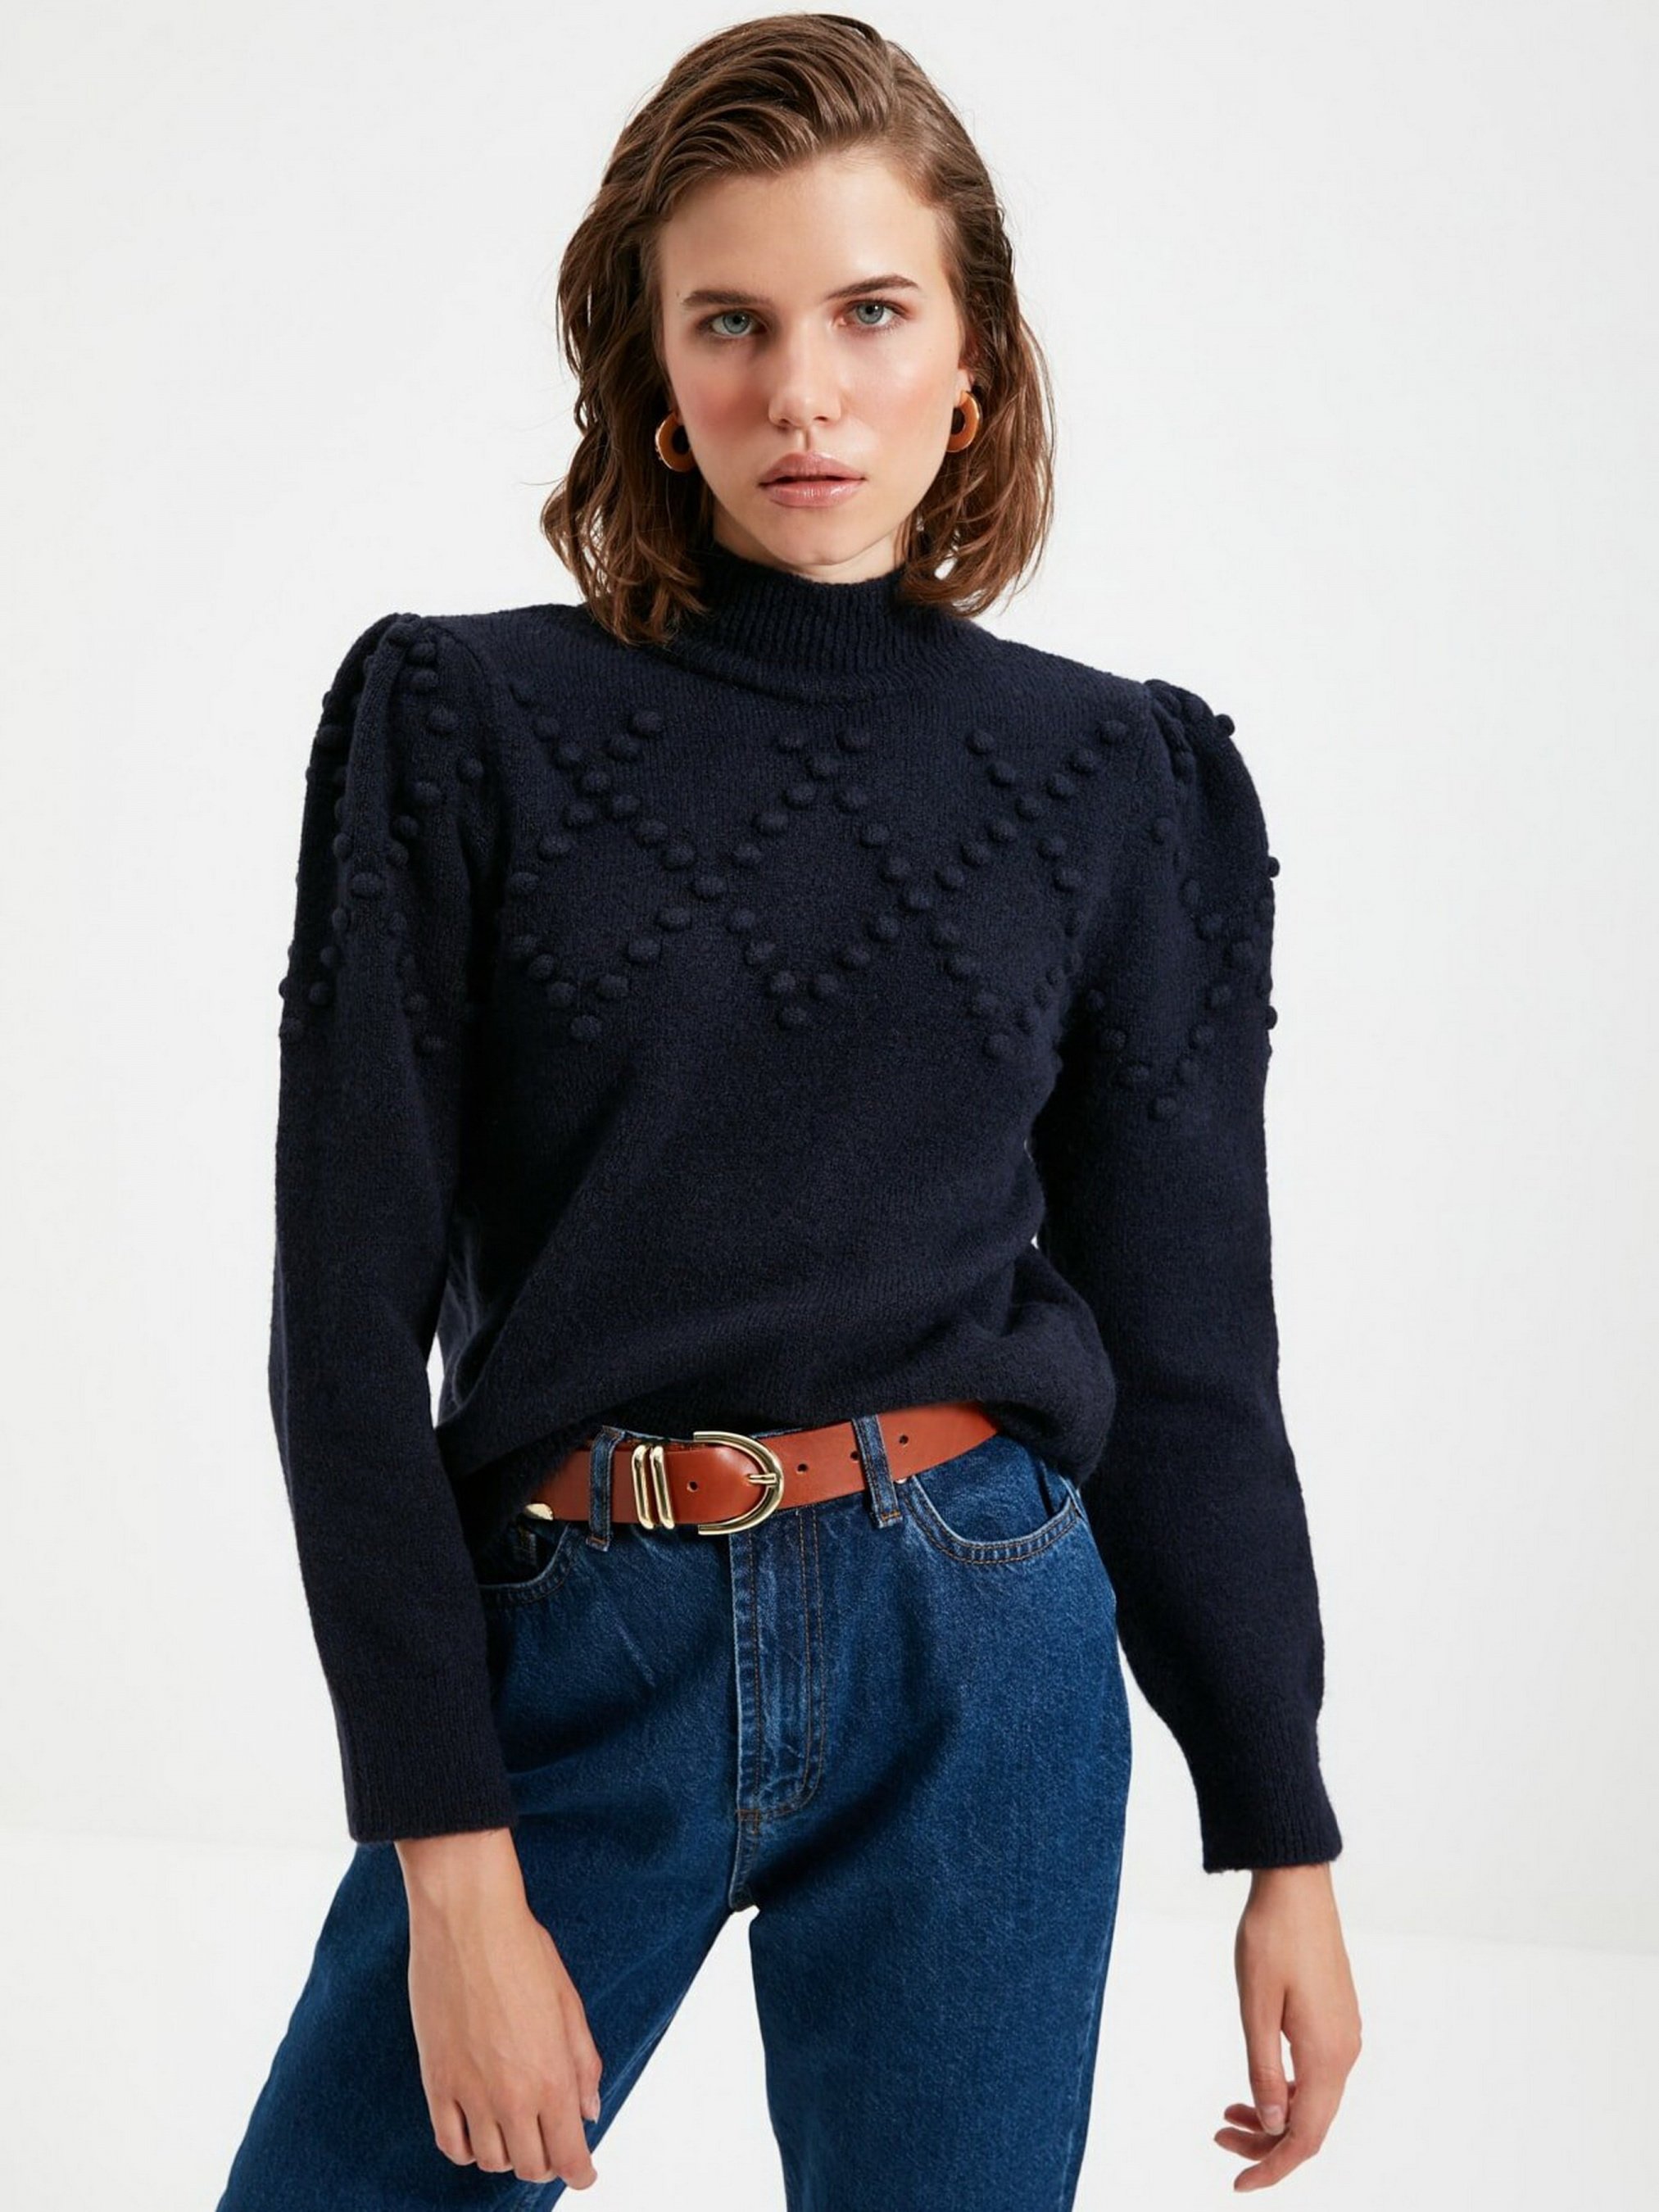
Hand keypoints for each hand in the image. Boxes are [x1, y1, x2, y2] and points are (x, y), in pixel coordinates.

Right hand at [396, 1829, 603, 2188]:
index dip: (580, 2172)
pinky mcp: (437, 2082)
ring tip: (514, 2131)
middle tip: (550, 2145)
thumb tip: (589, 2109)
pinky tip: (477, 2132)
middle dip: (546, 2162)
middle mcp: (512, 2094)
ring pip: (491, 2160)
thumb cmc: (522, 1949)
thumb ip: (582, 2061)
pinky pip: (450, 2142)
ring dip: (508, 2154)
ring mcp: (470, 2092)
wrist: (466, 1919)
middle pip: (531, 2164)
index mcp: (552, 2074)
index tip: (584, 2173)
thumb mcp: (568, 2001)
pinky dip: (467, 2149)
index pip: (569, 2155)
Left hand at [1216, 1861, 1361, 2191]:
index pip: (1304, 2138)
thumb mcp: (1255, 2006)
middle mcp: (1344, 2052)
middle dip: (1266, 2142)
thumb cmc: (1272, 1938)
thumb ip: (1263, 2068)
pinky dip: (1285, 2088)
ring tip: (1228, 2111)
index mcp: (1326, 2056)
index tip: (1236, 2184)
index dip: (1272, 2167)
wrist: (1297, 1885)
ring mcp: (1345, 2034)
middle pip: (1310, 2124)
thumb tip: (1271, 2123)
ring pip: (1313, 2100)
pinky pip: (1316, 2073)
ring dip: (1273, 2114)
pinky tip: (1257, 2079)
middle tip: (1218, 2135)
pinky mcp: (1337, 2018)